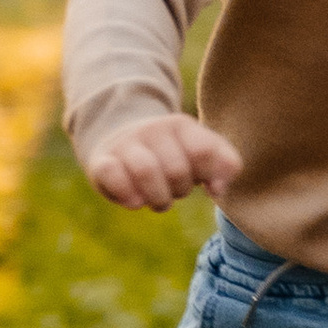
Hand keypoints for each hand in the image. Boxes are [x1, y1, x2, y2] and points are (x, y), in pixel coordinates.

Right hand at [87, 113, 242, 211]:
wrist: (121, 138)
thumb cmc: (172, 154)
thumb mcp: (202, 152)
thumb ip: (226, 166)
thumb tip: (218, 189)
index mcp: (182, 125)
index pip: (204, 151)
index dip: (209, 176)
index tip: (207, 185)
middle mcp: (153, 130)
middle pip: (177, 170)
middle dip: (181, 190)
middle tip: (175, 191)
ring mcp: (125, 144)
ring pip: (146, 171)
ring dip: (158, 198)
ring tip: (159, 202)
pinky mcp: (101, 161)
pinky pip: (111, 174)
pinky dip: (127, 194)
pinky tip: (136, 202)